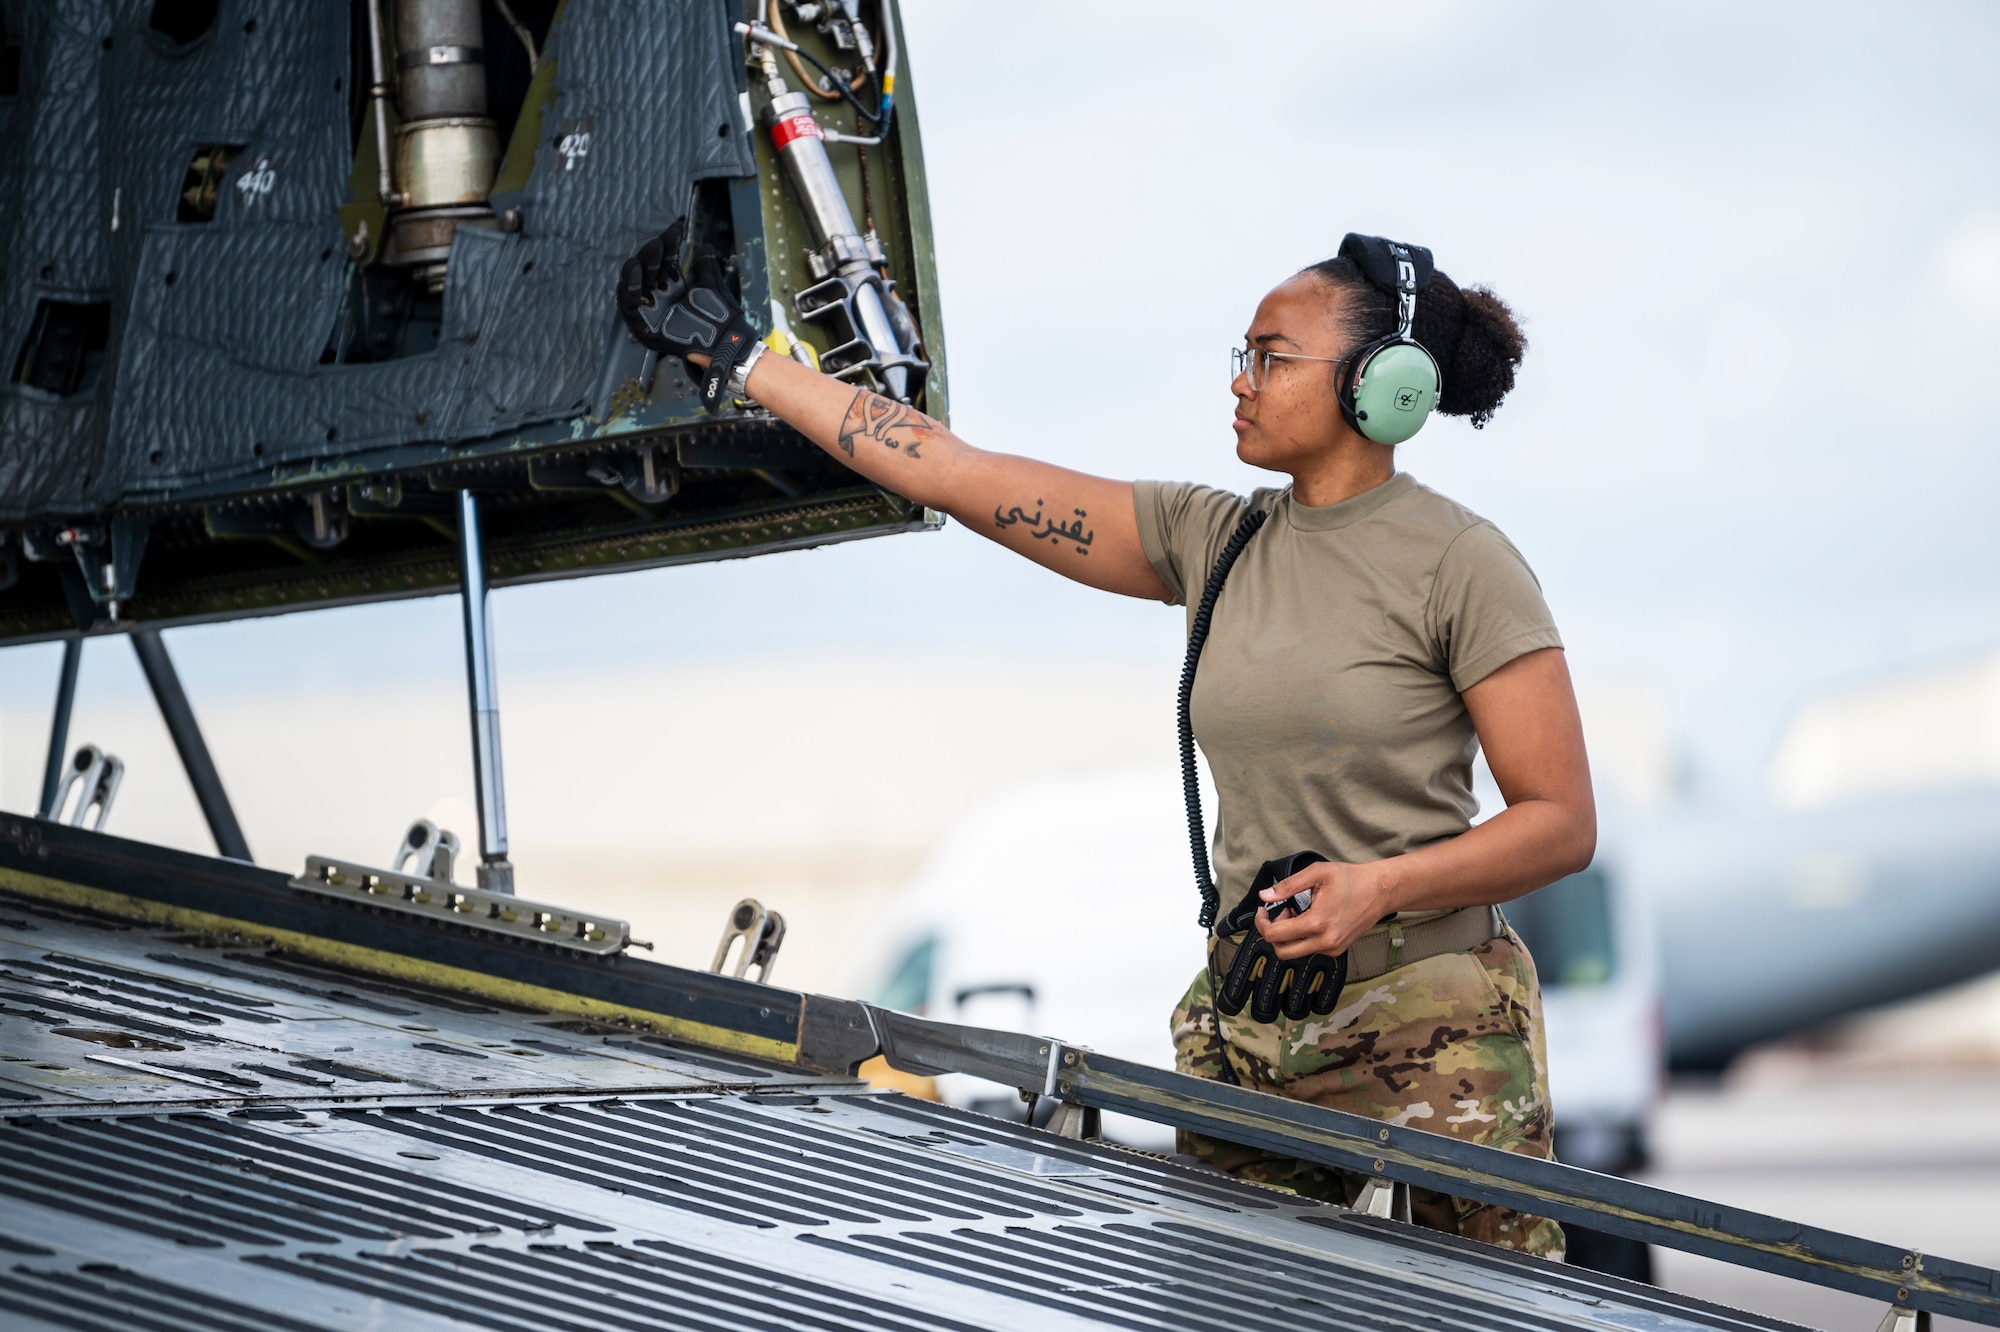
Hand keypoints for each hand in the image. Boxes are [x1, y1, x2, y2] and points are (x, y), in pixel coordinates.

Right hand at [616, 220, 757, 411]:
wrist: (724, 340)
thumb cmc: (721, 316)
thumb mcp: (711, 285)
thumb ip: (705, 266)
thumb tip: (706, 246)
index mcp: (675, 288)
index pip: (666, 261)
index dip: (669, 243)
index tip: (676, 227)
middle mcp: (661, 297)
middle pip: (649, 269)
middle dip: (654, 253)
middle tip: (663, 242)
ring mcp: (651, 309)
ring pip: (637, 282)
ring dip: (641, 263)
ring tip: (652, 250)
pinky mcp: (643, 324)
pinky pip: (628, 303)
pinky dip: (629, 284)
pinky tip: (635, 267)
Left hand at [1255, 858, 1394, 960]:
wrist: (1381, 891)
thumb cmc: (1351, 879)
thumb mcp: (1317, 873)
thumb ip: (1288, 886)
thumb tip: (1265, 896)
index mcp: (1317, 923)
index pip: (1275, 935)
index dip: (1262, 923)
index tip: (1262, 911)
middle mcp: (1325, 942)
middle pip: (1282, 951)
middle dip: (1273, 934)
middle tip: (1280, 914)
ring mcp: (1332, 948)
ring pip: (1295, 952)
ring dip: (1289, 936)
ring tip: (1297, 913)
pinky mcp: (1337, 950)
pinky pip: (1310, 950)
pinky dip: (1303, 938)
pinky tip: (1310, 919)